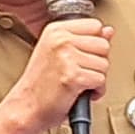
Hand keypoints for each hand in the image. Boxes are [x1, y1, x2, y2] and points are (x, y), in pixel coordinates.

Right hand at [4, 15, 110, 133]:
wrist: (26, 108)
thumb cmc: (40, 84)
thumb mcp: (58, 53)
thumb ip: (85, 39)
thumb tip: (108, 31)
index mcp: (56, 30)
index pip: (95, 25)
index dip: (94, 45)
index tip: (84, 56)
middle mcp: (60, 40)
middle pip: (103, 45)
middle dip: (97, 63)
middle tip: (81, 72)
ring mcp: (66, 57)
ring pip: (104, 64)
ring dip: (97, 78)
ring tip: (80, 83)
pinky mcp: (73, 76)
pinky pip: (101, 81)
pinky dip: (96, 92)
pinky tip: (81, 92)